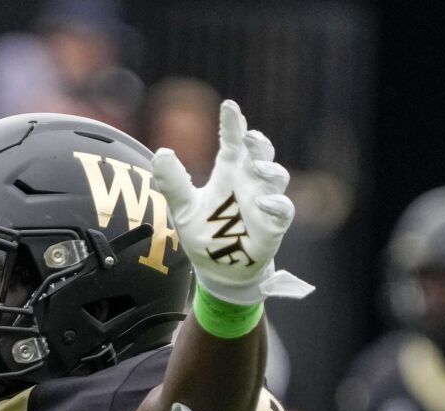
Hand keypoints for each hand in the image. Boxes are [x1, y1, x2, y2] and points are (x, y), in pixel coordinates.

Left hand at [150, 100, 311, 303]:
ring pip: (277, 175)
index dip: (232, 124)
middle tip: (248, 137)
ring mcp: (264, 200)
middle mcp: (249, 181)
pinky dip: (276, 203)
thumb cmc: (203, 233)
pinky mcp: (274, 223)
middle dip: (258, 142)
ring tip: (255, 167)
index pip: (232, 142)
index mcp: (228, 172)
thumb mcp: (183, 208)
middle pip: (262, 151)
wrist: (218, 269)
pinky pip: (283, 208)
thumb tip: (160, 153)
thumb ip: (173, 183)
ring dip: (269, 168)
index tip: (229, 107)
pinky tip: (263, 202)